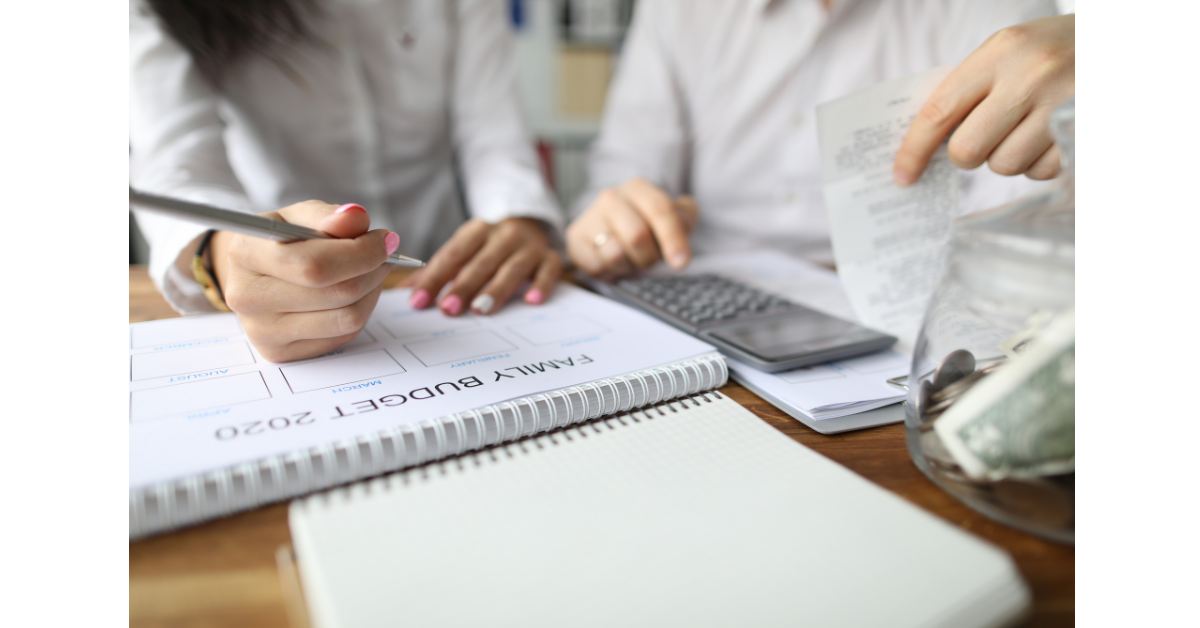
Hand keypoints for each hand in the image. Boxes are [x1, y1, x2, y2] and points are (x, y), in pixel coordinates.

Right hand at [209, 202, 396, 361]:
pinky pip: (343, 335)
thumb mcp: (298, 216)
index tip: (385, 239)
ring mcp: (262, 330)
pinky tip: (354, 293)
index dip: (361, 253)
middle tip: (384, 254)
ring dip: (372, 291)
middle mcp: (248, 297)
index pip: (315, 265)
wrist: (251, 274)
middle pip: (337, 293)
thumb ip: (327, 215)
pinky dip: (361, 311)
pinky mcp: (279, 352)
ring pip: (347, 318)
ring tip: (370, 271)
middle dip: (373, 269)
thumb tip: (356, 218)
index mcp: (246, 253)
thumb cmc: (280, 240)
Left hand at [402, 217, 561, 315]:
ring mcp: (529, 246)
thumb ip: (439, 271)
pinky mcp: (550, 257)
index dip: (434, 278)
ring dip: (496, 289)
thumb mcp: (465, 250)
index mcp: (477, 230)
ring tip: (480, 309)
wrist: (531, 225)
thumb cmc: (489, 247)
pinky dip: (541, 285)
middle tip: (448, 309)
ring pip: (512, 268)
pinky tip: (532, 301)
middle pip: (481, 263)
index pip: (452, 254)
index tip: (418, 301)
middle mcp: (504, 235)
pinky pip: (548, 270)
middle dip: (463, 286)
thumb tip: (407, 293)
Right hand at [567, 178, 698, 278]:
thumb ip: (684, 216)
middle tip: (648, 258)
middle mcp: (611, 197)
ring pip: (615, 253)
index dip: (673, 238)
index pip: (660, 210)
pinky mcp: (576, 239)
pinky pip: (597, 265)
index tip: (681, 262)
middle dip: (648, 256)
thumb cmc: (645, 225)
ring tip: (629, 259)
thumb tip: (684, 219)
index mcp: (638, 189)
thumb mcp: (671, 218)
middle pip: (638, 236)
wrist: (608, 231)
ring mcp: (590, 217)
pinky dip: (609, 271)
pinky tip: (612, 262)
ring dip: (629, 265)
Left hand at [894, 14, 1074, 184]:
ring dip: (1006, 157)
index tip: (903, 174)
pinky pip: (1041, 171)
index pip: (940, 111)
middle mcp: (1028, 77)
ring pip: (1004, 165)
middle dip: (967, 155)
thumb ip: (970, 88)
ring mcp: (1059, 106)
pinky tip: (1048, 138)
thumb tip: (927, 142)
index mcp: (999, 52)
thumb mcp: (1008, 50)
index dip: (914, 149)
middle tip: (982, 139)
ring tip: (1026, 130)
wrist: (1106, 44)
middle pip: (968, 149)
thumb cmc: (1051, 50)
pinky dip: (1038, 163)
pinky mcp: (1079, 131)